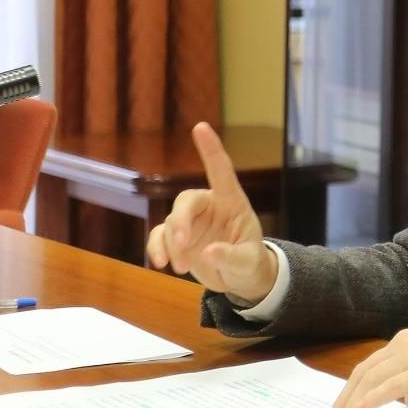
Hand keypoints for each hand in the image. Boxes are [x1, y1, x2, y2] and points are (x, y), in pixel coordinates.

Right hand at [145, 122, 275, 302]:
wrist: (240, 280)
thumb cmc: (251, 263)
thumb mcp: (249, 263)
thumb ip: (232, 257)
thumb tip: (207, 253)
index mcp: (232, 203)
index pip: (221, 171)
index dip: (211, 149)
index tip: (200, 127)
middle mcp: (209, 206)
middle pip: (186, 200)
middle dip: (180, 222)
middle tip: (182, 245)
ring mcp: (191, 222)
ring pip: (171, 222)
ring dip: (171, 244)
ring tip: (181, 269)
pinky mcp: (177, 238)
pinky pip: (159, 236)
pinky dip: (156, 248)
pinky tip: (160, 263)